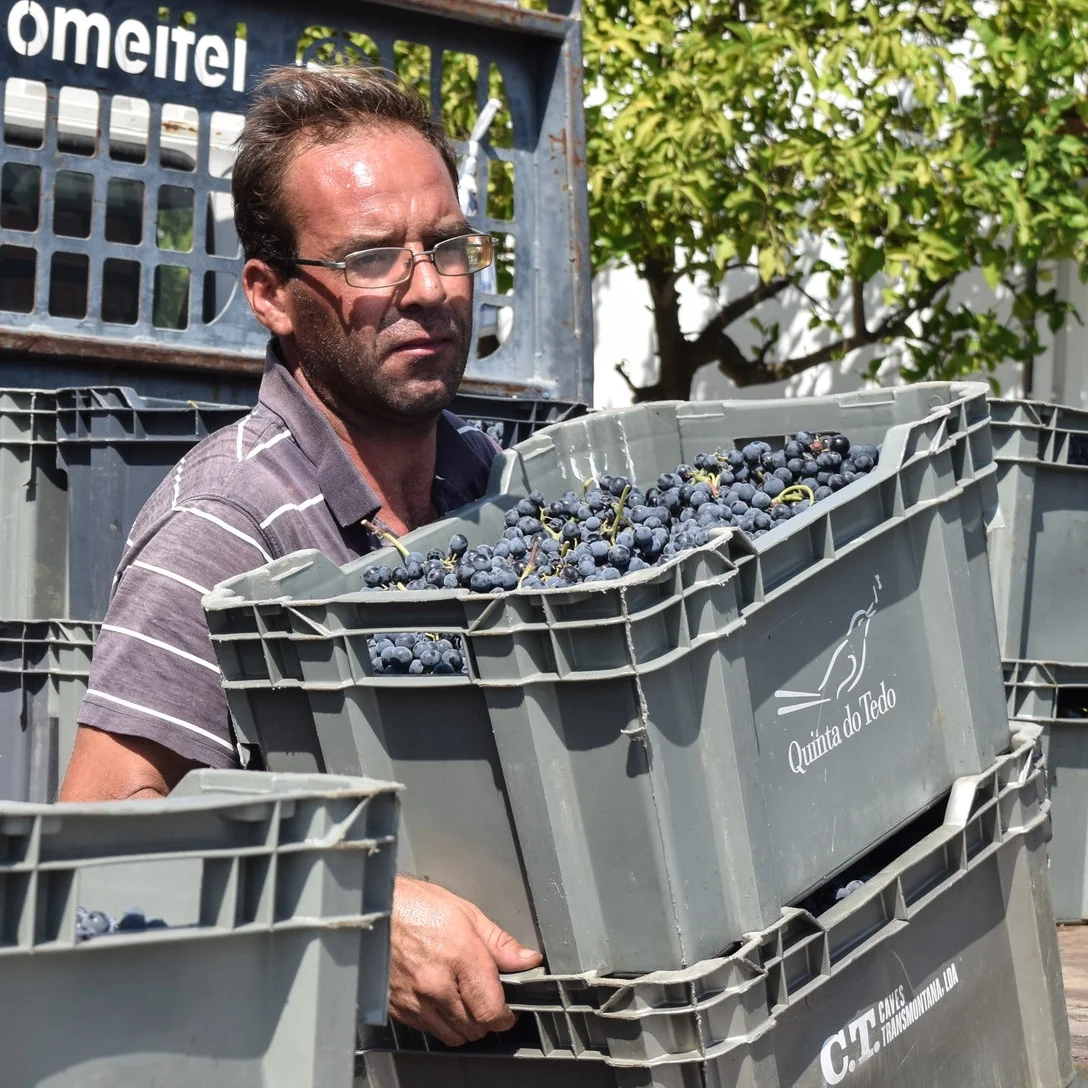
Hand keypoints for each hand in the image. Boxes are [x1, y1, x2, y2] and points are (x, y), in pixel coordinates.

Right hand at [389, 875, 542, 1045]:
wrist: (373, 910)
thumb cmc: (416, 905)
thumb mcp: (466, 913)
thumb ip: (499, 942)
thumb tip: (526, 959)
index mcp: (460, 956)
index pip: (492, 1010)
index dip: (506, 1015)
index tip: (509, 1010)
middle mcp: (436, 984)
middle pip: (475, 1028)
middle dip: (486, 1019)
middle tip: (486, 999)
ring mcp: (415, 1000)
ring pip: (452, 1035)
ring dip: (464, 1025)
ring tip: (464, 999)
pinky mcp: (398, 1008)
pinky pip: (428, 1030)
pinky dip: (440, 1022)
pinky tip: (441, 998)